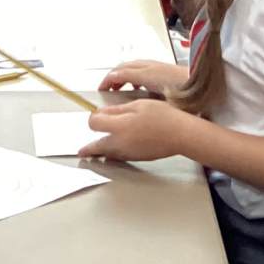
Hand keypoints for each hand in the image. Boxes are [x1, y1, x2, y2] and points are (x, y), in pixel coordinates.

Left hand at [77, 98, 203, 161]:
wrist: (181, 135)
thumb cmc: (164, 118)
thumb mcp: (138, 105)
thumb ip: (117, 110)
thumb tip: (103, 113)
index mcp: (119, 126)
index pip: (94, 123)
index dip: (94, 118)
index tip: (96, 115)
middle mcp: (120, 142)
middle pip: (97, 146)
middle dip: (89, 148)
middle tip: (82, 151)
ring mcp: (129, 152)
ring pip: (108, 153)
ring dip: (101, 152)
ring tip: (94, 153)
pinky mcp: (137, 157)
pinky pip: (120, 157)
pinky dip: (115, 154)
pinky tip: (116, 150)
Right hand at [99, 59, 182, 95]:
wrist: (209, 87)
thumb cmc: (187, 95)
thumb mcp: (160, 100)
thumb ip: (139, 93)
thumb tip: (117, 85)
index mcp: (148, 74)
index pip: (120, 73)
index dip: (108, 81)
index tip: (101, 90)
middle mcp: (152, 66)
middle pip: (126, 66)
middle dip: (114, 76)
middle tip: (108, 88)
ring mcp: (160, 65)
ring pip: (136, 65)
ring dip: (125, 74)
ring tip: (123, 87)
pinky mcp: (168, 68)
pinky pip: (146, 67)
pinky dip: (137, 74)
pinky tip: (142, 85)